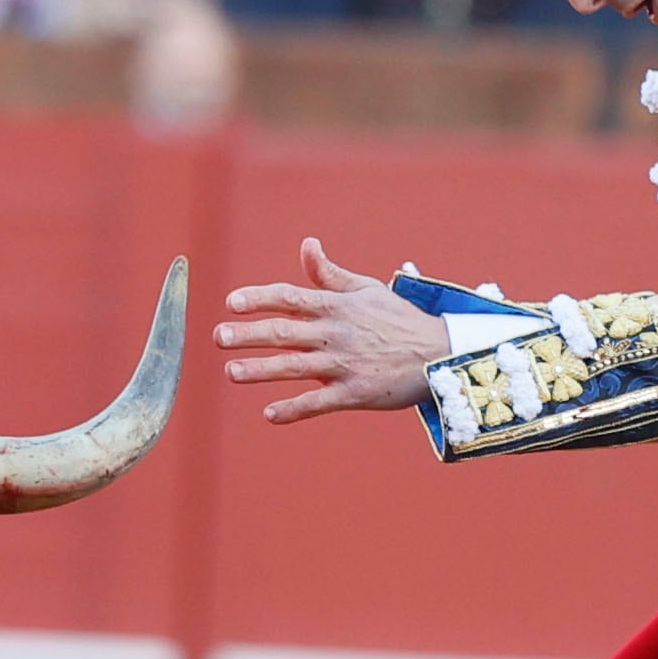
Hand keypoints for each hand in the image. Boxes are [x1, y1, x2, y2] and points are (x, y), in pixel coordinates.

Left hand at [216, 238, 449, 423]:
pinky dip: (293, 409)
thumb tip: (306, 244)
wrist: (439, 354)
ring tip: (231, 372)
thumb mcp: (366, 289)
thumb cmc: (399, 319)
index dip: (259, 298)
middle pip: (284, 332)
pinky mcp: (355, 393)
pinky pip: (318, 403)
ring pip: (294, 367)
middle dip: (249, 334)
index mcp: (337, 306)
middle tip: (218, 337)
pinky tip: (269, 414)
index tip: (231, 302)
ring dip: (261, 370)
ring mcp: (344, 364)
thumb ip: (329, 273)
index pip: (290, 297)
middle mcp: (336, 333)